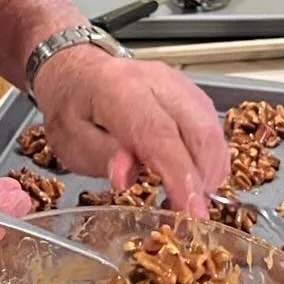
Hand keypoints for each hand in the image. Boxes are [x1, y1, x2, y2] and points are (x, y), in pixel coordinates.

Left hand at [32, 47, 229, 214]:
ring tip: (190, 195)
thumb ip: (100, 157)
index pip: (160, 135)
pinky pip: (211, 125)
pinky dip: (210, 156)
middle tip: (193, 211)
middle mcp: (155, 81)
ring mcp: (177, 83)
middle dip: (204, 178)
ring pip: (212, 129)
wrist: (77, 72)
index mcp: (118, 90)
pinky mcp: (189, 92)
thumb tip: (126, 176)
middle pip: (199, 130)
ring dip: (210, 169)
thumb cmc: (72, 109)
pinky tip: (195, 176)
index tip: (192, 211)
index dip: (181, 176)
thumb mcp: (70, 141)